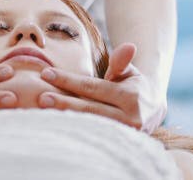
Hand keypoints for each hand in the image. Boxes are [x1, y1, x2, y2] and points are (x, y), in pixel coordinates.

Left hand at [36, 42, 166, 131]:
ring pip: (89, 126)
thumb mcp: (131, 72)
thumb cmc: (134, 87)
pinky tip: (55, 126)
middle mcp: (129, 118)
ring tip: (42, 114)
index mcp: (130, 97)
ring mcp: (123, 136)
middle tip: (41, 98)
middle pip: (89, 109)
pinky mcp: (117, 146)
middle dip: (63, 103)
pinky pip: (91, 138)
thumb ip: (122, 62)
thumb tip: (127, 46)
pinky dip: (73, 131)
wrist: (152, 114)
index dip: (69, 80)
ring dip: (65, 120)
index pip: (93, 87)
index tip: (46, 73)